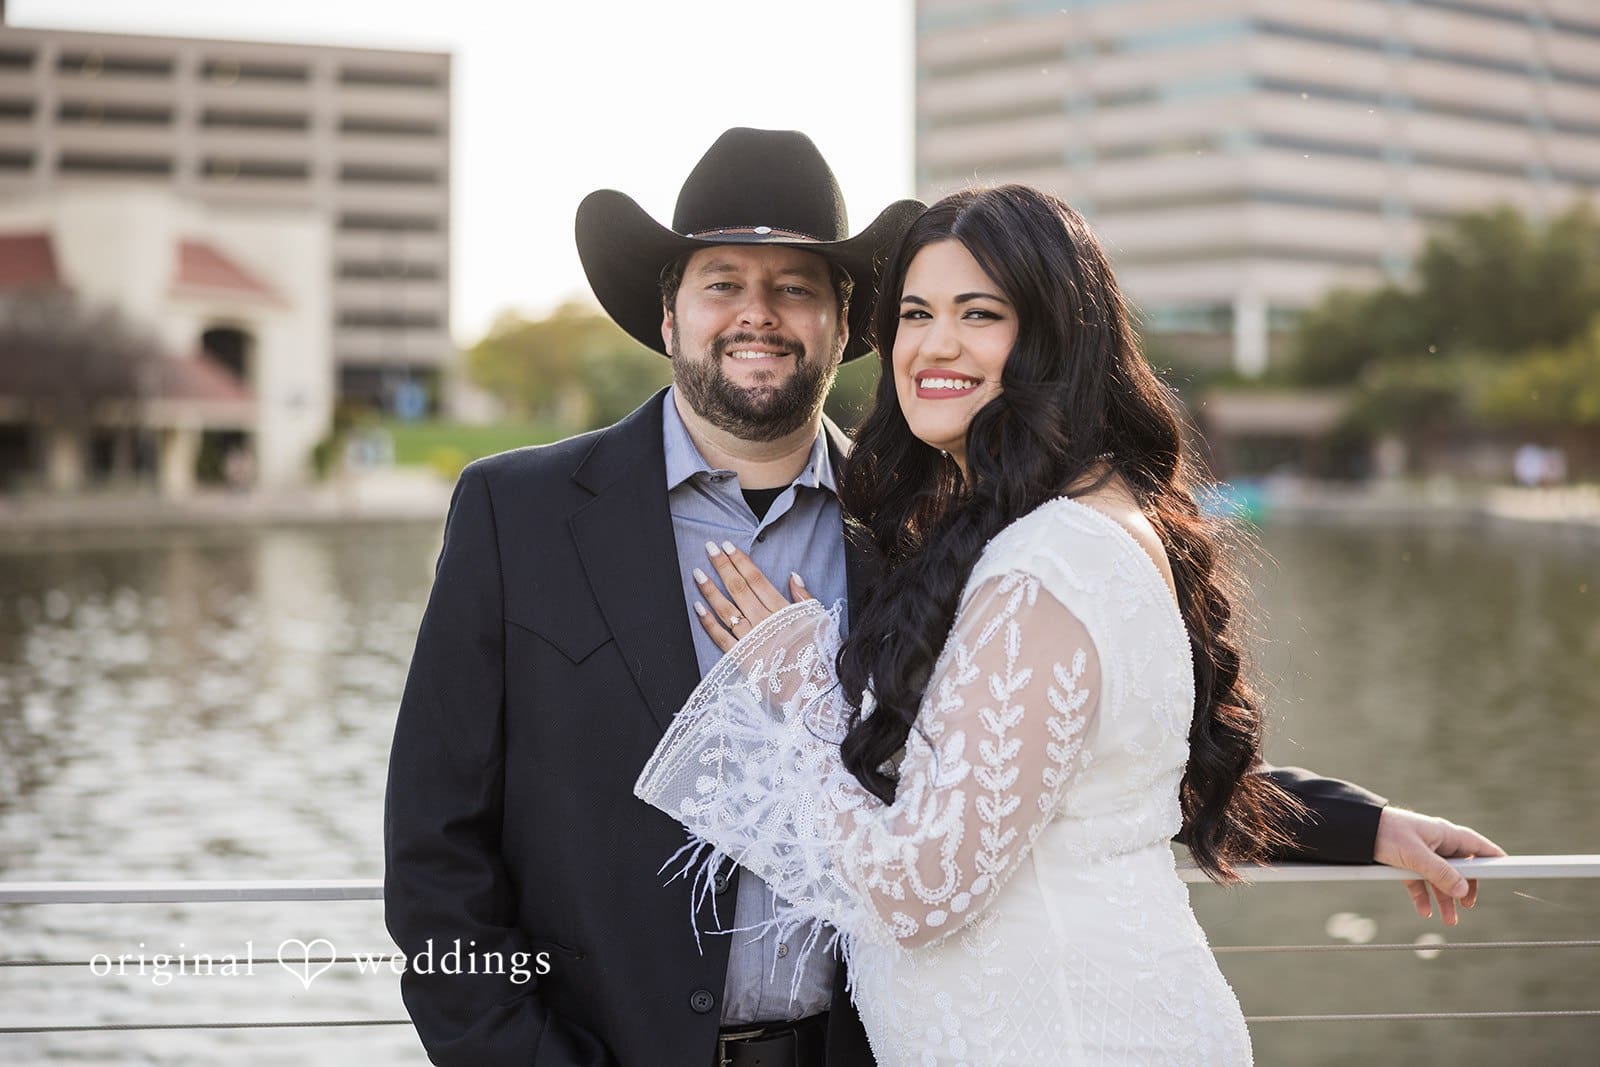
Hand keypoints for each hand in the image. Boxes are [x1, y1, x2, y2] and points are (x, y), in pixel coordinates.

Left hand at [691, 540, 815, 652]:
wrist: (814, 692)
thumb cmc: (819, 658)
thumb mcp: (820, 622)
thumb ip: (805, 599)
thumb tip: (793, 576)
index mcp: (783, 611)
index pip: (756, 580)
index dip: (740, 562)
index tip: (727, 546)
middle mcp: (764, 622)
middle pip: (739, 589)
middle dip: (723, 567)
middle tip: (709, 548)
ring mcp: (751, 640)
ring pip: (726, 609)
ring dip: (710, 590)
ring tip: (697, 573)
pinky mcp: (742, 659)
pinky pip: (721, 638)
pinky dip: (708, 623)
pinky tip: (698, 607)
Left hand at [1373, 807, 1504, 925]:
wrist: (1354, 829)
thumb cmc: (1387, 832)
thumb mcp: (1416, 855)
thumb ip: (1440, 873)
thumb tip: (1464, 890)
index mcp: (1445, 834)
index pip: (1478, 846)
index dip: (1493, 859)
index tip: (1509, 871)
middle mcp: (1436, 843)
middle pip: (1460, 868)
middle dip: (1465, 888)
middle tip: (1468, 905)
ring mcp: (1421, 853)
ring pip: (1440, 878)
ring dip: (1444, 899)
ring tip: (1449, 920)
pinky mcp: (1404, 861)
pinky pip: (1419, 881)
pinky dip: (1423, 896)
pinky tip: (1424, 911)